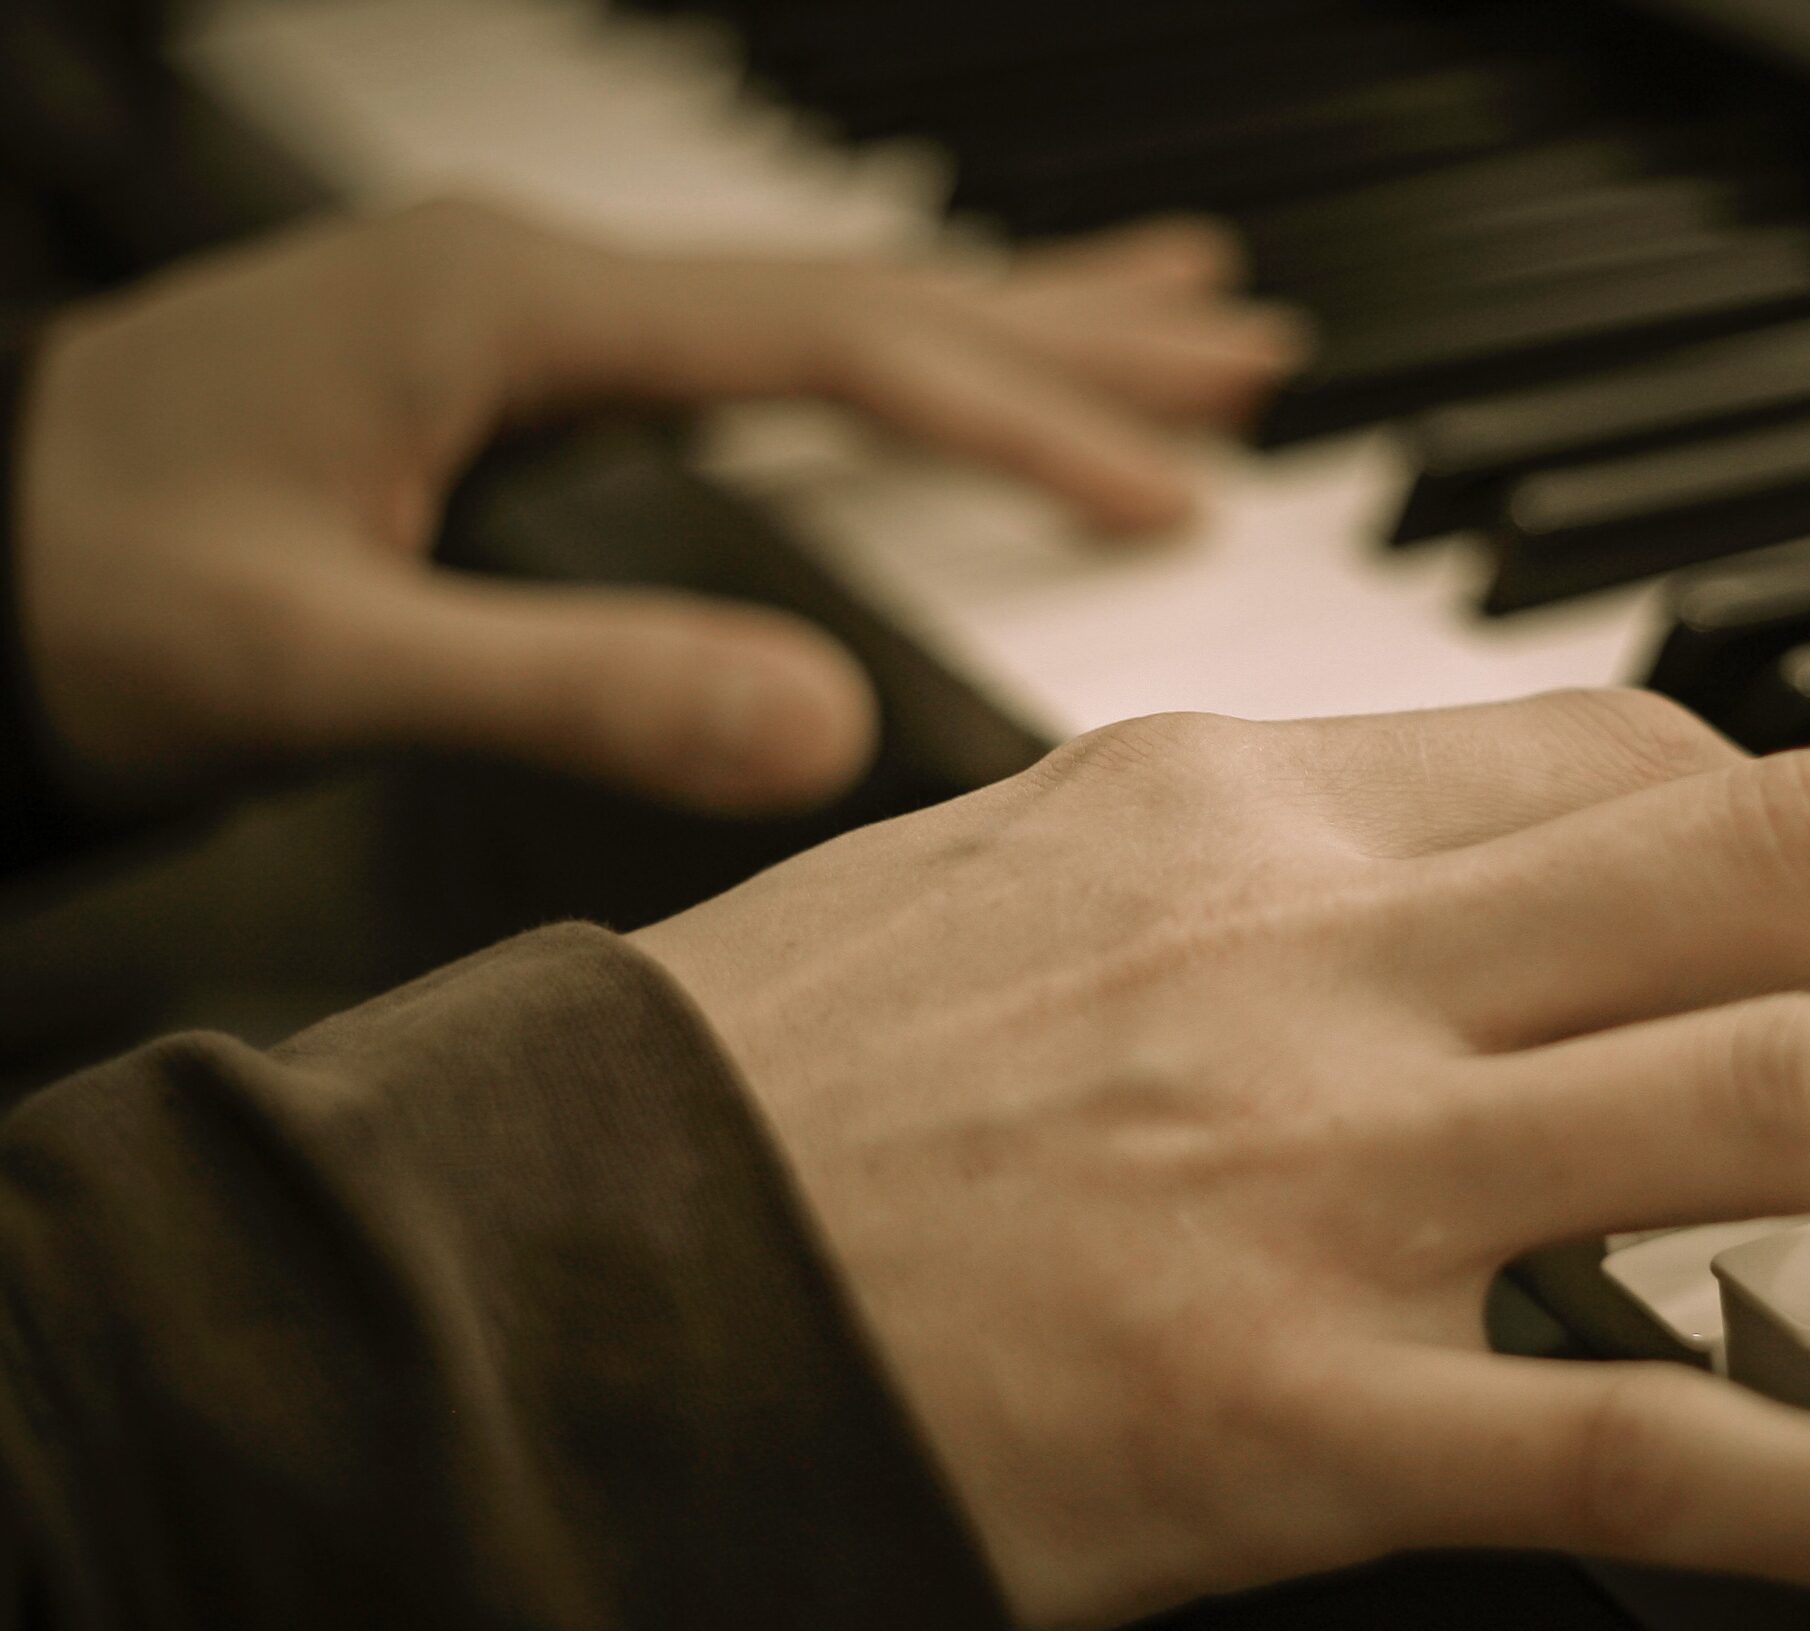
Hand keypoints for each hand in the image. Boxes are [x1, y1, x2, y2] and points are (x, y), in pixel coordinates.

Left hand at [16, 201, 1304, 814]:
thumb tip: (824, 727)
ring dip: (999, 312)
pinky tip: (928, 367)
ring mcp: (525, 305)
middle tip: (1246, 339)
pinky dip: (884, 351)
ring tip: (1160, 315)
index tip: (1177, 486)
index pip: (840, 348)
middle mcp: (540, 276)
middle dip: (1068, 322)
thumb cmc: (82, 594)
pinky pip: (752, 338)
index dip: (1022, 416)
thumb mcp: (317, 657)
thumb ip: (571, 684)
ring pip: (822, 295)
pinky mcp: (506, 358)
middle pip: (868, 283)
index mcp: (515, 311)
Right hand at [631, 692, 1809, 1630]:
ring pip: (1790, 1097)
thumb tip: (1471, 884)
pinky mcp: (1284, 1421)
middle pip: (1777, 863)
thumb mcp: (1010, 882)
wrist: (530, 1285)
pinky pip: (1670, 1445)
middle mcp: (1303, 950)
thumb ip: (1253, 871)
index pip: (1628, 754)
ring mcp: (1310, 1180)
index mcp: (1224, 804)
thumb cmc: (753, 1095)